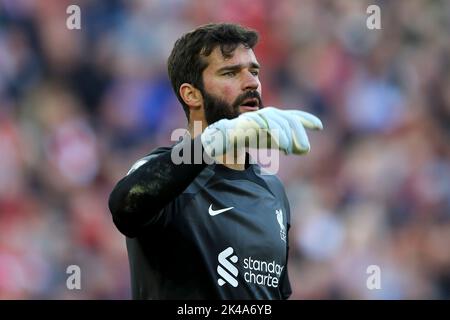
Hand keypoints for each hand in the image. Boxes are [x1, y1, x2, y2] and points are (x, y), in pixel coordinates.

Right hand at [201, 106, 322, 156]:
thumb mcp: (272, 141)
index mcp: (275, 117)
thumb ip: (288, 144)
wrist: (226, 137)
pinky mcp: (251, 122)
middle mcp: (269, 114)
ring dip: (287, 137)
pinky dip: (277, 135)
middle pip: (290, 120)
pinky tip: (282, 145)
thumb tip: (306, 149)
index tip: (319, 126)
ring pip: (279, 122)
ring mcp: (259, 116)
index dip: (307, 119)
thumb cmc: (250, 137)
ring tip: (290, 150)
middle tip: (305, 149)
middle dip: (299, 134)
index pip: (293, 116)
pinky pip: (267, 126)